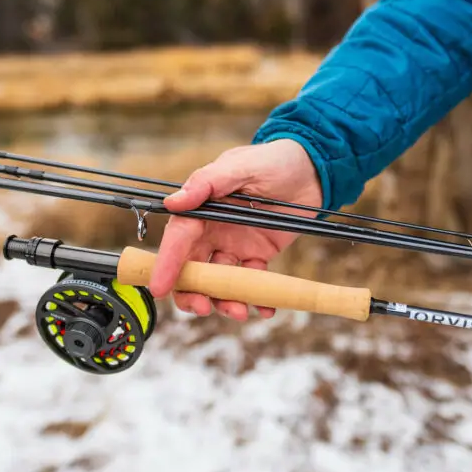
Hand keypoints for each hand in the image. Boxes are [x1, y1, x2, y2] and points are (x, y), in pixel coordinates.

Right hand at [149, 139, 322, 319]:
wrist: (313, 169)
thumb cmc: (274, 159)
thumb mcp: (241, 165)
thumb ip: (208, 182)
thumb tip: (174, 202)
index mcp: (202, 208)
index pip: (178, 239)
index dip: (166, 264)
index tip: (158, 288)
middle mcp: (213, 230)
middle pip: (192, 268)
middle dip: (192, 292)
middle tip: (203, 308)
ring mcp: (234, 245)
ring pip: (219, 281)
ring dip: (224, 300)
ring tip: (239, 311)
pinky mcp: (257, 255)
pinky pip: (250, 282)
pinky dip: (255, 299)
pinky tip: (264, 308)